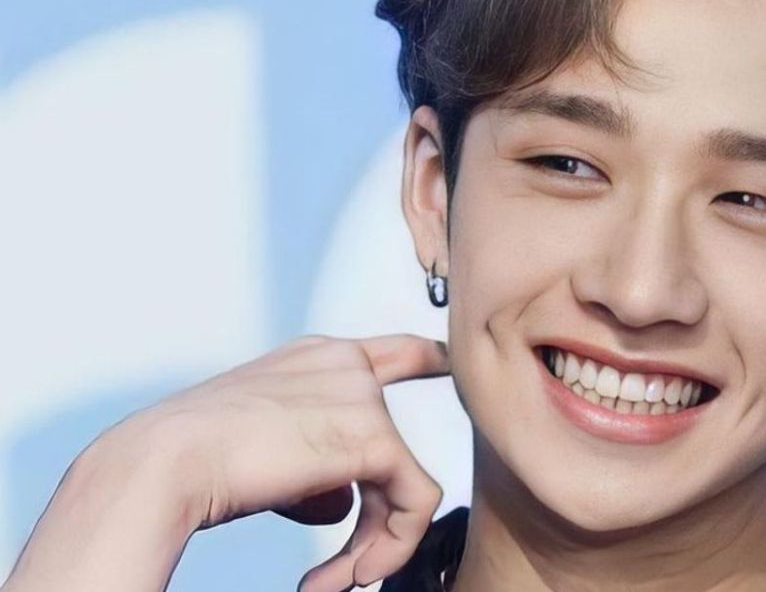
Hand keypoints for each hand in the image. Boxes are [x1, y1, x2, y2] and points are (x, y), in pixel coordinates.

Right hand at [118, 333, 450, 590]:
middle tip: (342, 568)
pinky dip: (388, 547)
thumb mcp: (265, 446)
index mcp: (317, 358)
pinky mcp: (374, 436)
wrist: (163, 463)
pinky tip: (344, 574)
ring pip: (403, 486)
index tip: (448, 368)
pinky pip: (414, 503)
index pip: (394, 351)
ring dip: (371, 545)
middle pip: (394, 448)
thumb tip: (343, 499)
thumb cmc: (192, 459)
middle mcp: (346, 366)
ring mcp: (362, 397)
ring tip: (330, 581)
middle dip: (376, 518)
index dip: (430, 361)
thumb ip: (315, 463)